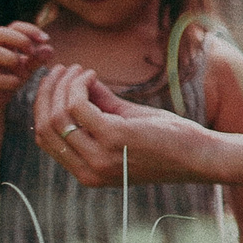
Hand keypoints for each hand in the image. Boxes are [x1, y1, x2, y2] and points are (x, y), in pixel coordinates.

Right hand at [0, 23, 52, 115]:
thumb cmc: (9, 81)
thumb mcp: (26, 69)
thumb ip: (36, 59)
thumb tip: (49, 49)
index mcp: (0, 43)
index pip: (14, 26)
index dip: (30, 30)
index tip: (46, 39)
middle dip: (20, 40)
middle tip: (33, 53)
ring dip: (13, 59)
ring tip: (23, 72)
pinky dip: (9, 80)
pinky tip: (16, 83)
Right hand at [30, 65, 226, 187]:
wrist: (199, 156)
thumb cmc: (167, 141)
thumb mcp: (125, 124)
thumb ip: (100, 107)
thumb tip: (77, 84)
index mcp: (87, 173)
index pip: (45, 139)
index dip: (42, 108)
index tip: (52, 84)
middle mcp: (89, 171)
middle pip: (45, 127)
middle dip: (47, 94)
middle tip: (58, 70)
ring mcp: (99, 157)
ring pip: (58, 115)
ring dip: (62, 86)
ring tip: (75, 69)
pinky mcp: (113, 138)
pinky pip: (79, 106)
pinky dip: (79, 86)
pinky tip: (90, 74)